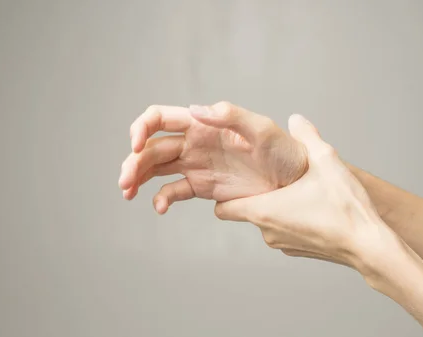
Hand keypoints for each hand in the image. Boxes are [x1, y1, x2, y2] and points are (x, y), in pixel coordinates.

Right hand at [118, 102, 307, 213]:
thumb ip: (230, 116)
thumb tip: (195, 110)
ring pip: (156, 169)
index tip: (136, 146)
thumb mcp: (262, 129)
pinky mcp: (204, 188)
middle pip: (152, 148)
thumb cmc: (285, 151)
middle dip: (133, 162)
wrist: (297, 184)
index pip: (160, 118)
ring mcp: (197, 166)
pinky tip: (160, 208)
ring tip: (128, 193)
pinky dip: (162, 198)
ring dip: (138, 178)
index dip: (142, 128)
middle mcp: (195, 143)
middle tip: (125, 182)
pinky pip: (174, 191)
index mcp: (203, 124)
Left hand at [213, 114, 402, 272]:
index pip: (222, 208)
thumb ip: (307, 136)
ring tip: (300, 190)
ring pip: (267, 221)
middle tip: (275, 177)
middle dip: (256, 193)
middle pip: (246, 211)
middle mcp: (268, 231)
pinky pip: (285, 231)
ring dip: (277, 206)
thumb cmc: (345, 208)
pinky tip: (314, 207)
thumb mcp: (326, 161)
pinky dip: (292, 219)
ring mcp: (283, 244)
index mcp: (264, 210)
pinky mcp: (298, 251)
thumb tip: (296, 119)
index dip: (223, 193)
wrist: (370, 247)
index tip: (234, 179)